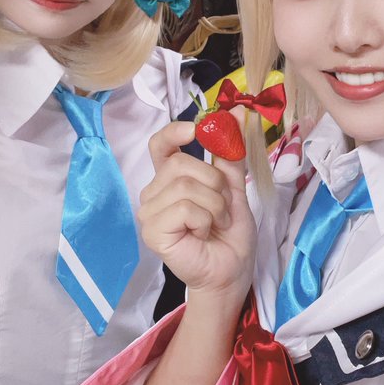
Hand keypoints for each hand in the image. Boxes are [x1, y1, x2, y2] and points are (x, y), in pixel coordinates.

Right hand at [138, 108, 256, 300]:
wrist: (231, 270)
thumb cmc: (229, 234)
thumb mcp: (233, 187)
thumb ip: (229, 153)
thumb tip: (233, 113)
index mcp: (170, 179)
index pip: (161, 145)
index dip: (175, 132)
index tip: (197, 129)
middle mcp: (155, 192)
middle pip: (182, 164)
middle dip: (214, 184)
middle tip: (223, 209)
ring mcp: (150, 213)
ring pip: (185, 186)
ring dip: (214, 206)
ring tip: (216, 224)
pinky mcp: (152, 231)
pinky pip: (184, 208)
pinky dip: (205, 220)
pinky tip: (204, 235)